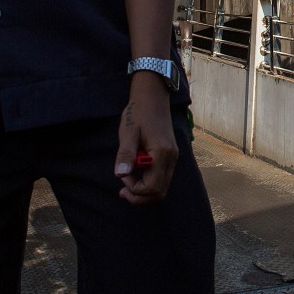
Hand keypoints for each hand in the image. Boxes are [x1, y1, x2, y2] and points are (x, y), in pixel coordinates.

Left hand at [115, 73, 177, 204]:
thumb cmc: (139, 112)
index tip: (122, 176)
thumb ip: (126, 154)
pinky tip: (136, 173)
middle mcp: (171, 158)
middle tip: (122, 190)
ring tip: (128, 182)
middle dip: (140, 196)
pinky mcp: (170, 155)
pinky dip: (149, 182)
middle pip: (160, 192)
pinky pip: (162, 178)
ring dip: (145, 191)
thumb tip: (120, 175)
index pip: (151, 187)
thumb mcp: (128, 132)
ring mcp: (173, 157)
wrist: (153, 97)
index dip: (134, 189)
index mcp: (161, 153)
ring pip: (162, 187)